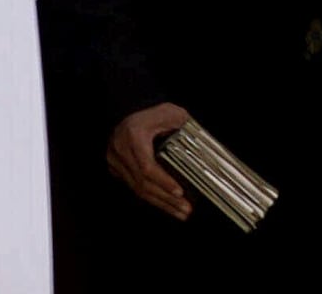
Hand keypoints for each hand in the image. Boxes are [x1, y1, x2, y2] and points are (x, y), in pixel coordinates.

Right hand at [106, 102, 192, 219]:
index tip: (179, 192)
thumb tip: (205, 144)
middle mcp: (121, 150)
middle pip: (143, 183)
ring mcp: (116, 162)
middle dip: (167, 199)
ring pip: (138, 190)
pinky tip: (168, 206)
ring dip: (162, 203)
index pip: (147, 166)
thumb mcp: (169, 112)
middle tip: (186, 208)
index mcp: (133, 135)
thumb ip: (183, 126)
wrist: (128, 108)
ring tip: (181, 212)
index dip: (164, 182)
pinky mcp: (117, 169)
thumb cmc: (151, 111)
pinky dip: (153, 198)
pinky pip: (135, 188)